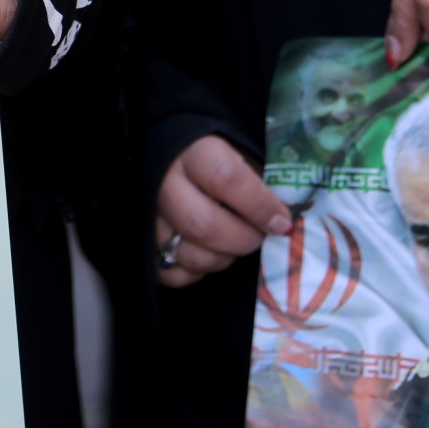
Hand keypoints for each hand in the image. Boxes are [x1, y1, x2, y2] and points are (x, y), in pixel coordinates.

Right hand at [155, 135, 292, 286]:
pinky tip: (208, 253)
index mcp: (193, 153)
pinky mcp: (142, 244)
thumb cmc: (217, 157)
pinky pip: (171, 274)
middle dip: (242, 240)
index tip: (282, 222)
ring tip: (234, 245)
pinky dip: (196, 272)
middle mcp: (163, 183)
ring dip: (222, 258)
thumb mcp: (240, 154)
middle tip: (259, 238)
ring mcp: (148, 216)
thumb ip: (261, 182)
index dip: (260, 206)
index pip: (226, 179)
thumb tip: (286, 218)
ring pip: (187, 253)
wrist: (173, 157)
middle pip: (203, 224)